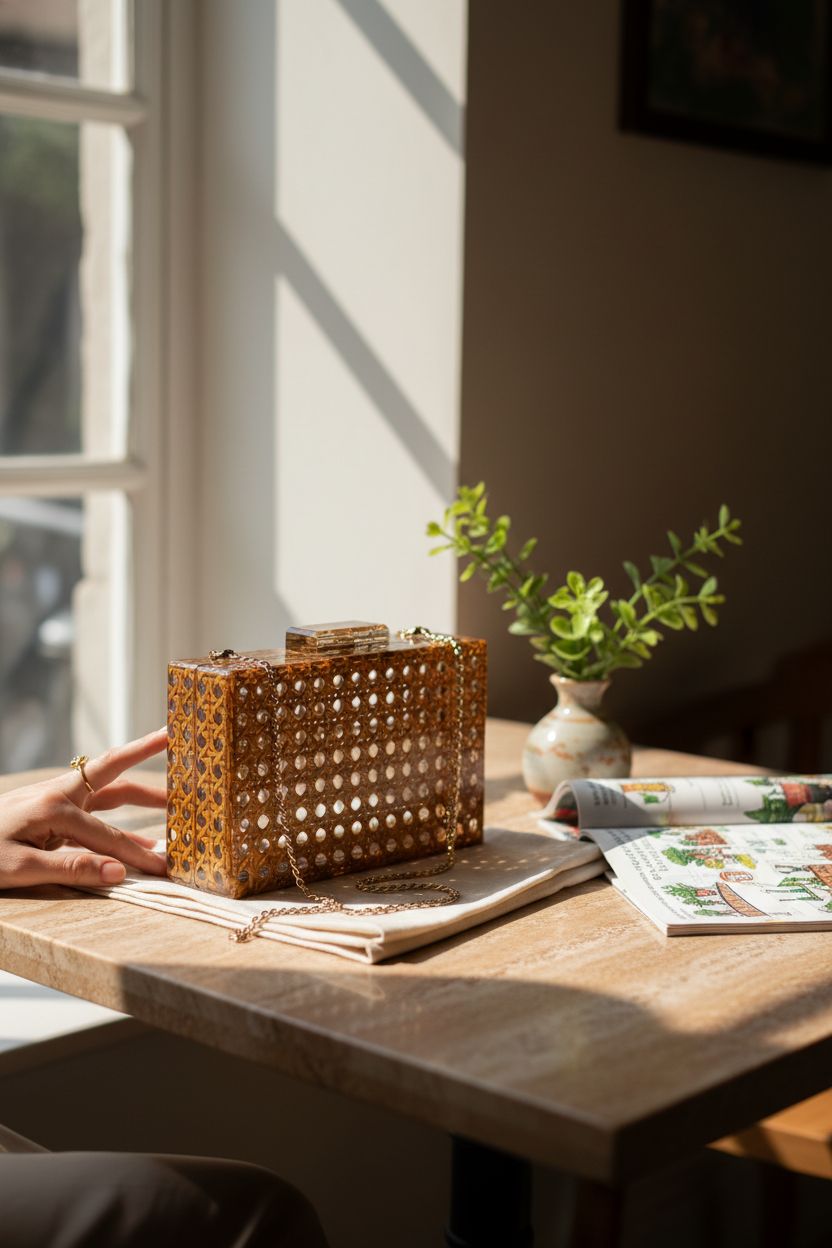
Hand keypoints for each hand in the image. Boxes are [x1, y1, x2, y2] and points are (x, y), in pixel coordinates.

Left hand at [0, 728, 167, 890]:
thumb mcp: (17, 869)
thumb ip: (69, 869)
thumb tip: (117, 874)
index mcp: (53, 805)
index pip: (107, 834)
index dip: (135, 854)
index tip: (165, 869)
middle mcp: (59, 794)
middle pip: (114, 775)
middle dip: (147, 760)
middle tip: (180, 752)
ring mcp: (55, 799)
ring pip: (107, 789)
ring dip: (140, 790)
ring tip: (173, 800)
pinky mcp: (50, 811)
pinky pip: (95, 807)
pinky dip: (120, 813)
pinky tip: (137, 829)